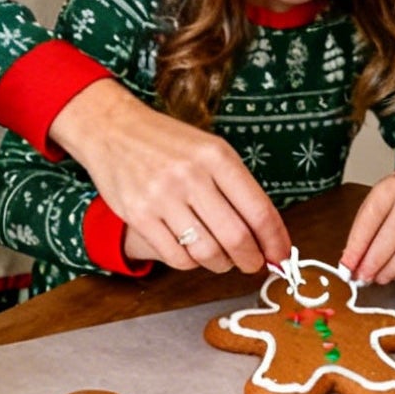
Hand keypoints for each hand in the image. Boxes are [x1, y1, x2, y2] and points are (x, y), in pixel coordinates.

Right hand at [52, 79, 289, 273]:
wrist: (112, 129)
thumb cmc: (167, 142)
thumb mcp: (209, 150)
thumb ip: (238, 187)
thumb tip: (266, 233)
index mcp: (216, 156)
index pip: (258, 209)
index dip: (275, 240)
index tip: (281, 255)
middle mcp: (190, 176)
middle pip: (235, 237)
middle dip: (251, 259)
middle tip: (254, 264)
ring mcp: (162, 197)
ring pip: (206, 253)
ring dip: (222, 264)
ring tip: (223, 258)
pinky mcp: (139, 216)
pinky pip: (176, 257)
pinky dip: (192, 263)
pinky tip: (194, 252)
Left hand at [339, 173, 394, 284]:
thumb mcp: (376, 205)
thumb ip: (363, 232)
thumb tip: (352, 263)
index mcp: (391, 187)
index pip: (371, 219)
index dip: (357, 246)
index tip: (347, 266)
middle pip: (392, 235)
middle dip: (374, 261)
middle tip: (362, 277)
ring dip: (391, 269)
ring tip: (378, 278)